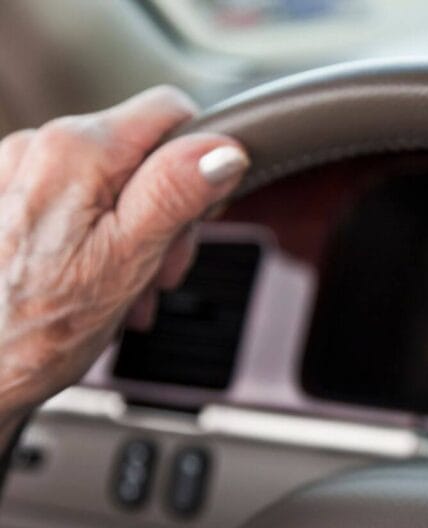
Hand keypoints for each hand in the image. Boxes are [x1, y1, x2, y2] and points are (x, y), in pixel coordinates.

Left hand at [0, 86, 247, 414]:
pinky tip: (96, 281)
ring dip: (136, 235)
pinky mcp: (9, 198)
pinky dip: (99, 238)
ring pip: (116, 181)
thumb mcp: (127, 261)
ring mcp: (19, 172)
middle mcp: (40, 147)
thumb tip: (222, 150)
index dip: (201, 163)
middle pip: (144, 152)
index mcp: (76, 150)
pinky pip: (78, 200)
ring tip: (125, 288)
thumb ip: (175, 194)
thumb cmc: (36, 331)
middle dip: (168, 214)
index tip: (198, 216)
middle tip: (159, 271)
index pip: (172, 111)